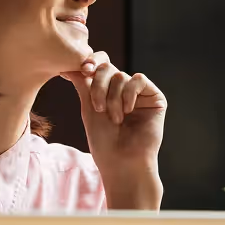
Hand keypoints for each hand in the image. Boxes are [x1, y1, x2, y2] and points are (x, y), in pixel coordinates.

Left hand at [61, 51, 166, 208]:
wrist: (122, 161)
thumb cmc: (104, 141)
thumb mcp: (88, 107)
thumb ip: (83, 83)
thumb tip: (69, 64)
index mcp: (107, 90)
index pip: (99, 64)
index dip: (91, 62)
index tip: (83, 70)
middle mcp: (123, 89)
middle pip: (107, 67)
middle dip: (98, 85)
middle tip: (97, 108)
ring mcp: (139, 93)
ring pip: (120, 76)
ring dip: (113, 99)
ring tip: (115, 120)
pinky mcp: (155, 98)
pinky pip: (138, 80)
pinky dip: (129, 94)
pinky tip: (128, 112)